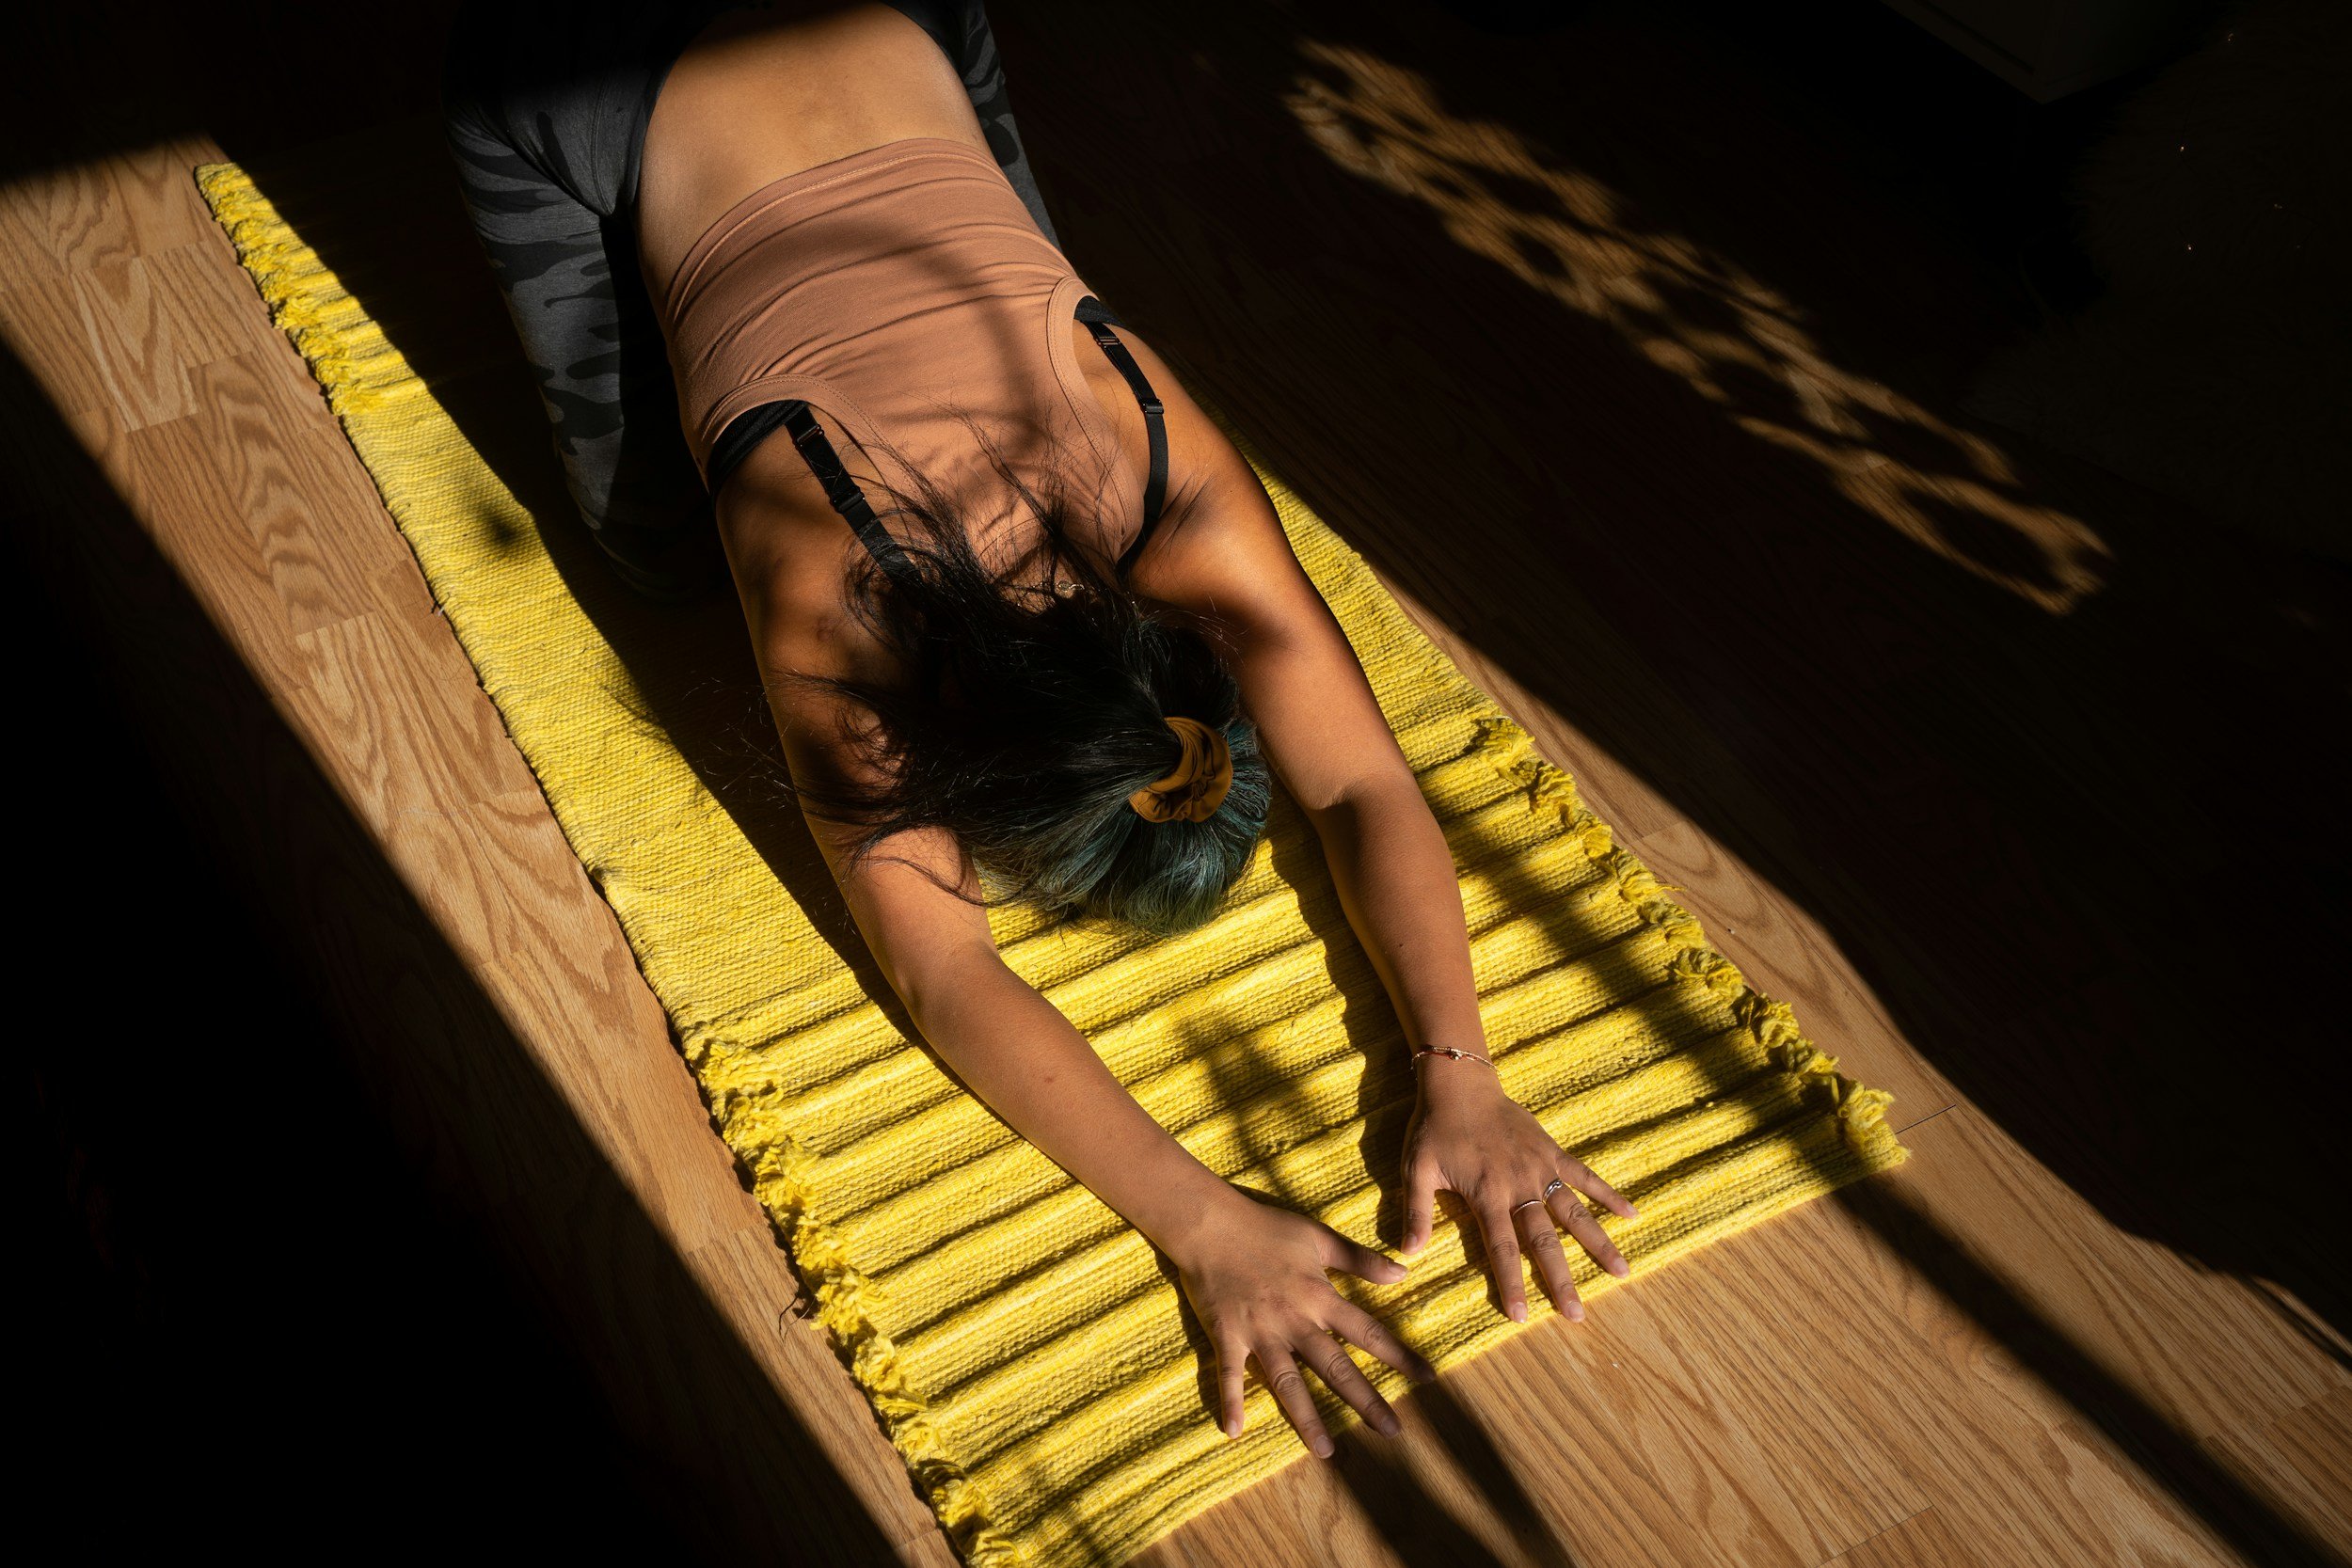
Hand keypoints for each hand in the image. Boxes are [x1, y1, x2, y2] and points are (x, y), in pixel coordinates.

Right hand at [1168, 1188, 1437, 1458]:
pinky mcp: (1227, 1336)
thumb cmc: (1266, 1226)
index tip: (1427, 1377)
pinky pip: (1229, 1375)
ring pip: (1288, 1382)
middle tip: (1391, 1431)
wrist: (1210, 1223)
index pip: (1367, 1331)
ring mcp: (1260, 1332)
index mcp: (1319, 1297)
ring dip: (1306, 1418)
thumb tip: (1403, 1273)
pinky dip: (1230, 1402)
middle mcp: (1294, 1321)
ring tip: (1325, 1451)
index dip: (1399, 1355)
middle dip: (1365, 1400)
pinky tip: (1234, 1431)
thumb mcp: (1319, 1237)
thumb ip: (1360, 1259)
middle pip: (1335, 1367)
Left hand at [1402, 1057, 1638, 1322]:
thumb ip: (1417, 1211)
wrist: (1460, 1085)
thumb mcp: (1416, 1169)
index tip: (1524, 1317)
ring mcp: (1540, 1168)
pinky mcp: (1552, 1152)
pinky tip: (1632, 1214)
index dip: (1513, 1284)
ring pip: (1574, 1212)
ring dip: (1598, 1243)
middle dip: (1561, 1280)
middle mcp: (1519, 1186)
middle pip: (1544, 1240)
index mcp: (1487, 1195)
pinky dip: (1608, 1194)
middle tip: (1577, 1314)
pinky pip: (1585, 1175)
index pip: (1503, 1249)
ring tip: (1622, 1272)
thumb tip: (1408, 1253)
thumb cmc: (1434, 1129)